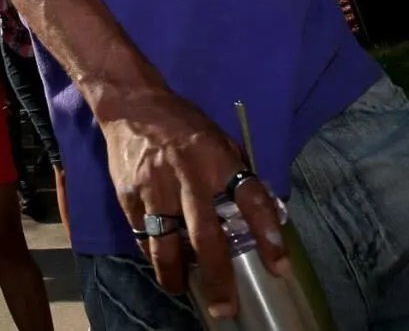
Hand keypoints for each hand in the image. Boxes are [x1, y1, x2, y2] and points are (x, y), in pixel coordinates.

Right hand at [102, 87, 286, 318]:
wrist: (131, 102)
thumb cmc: (181, 122)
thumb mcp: (216, 137)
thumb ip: (234, 170)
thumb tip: (261, 209)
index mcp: (216, 158)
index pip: (251, 198)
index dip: (268, 234)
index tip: (278, 267)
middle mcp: (187, 174)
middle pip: (205, 235)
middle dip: (217, 277)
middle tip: (225, 307)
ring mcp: (155, 186)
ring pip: (166, 244)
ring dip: (176, 274)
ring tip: (183, 289)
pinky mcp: (129, 194)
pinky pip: (143, 234)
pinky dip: (153, 252)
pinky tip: (161, 259)